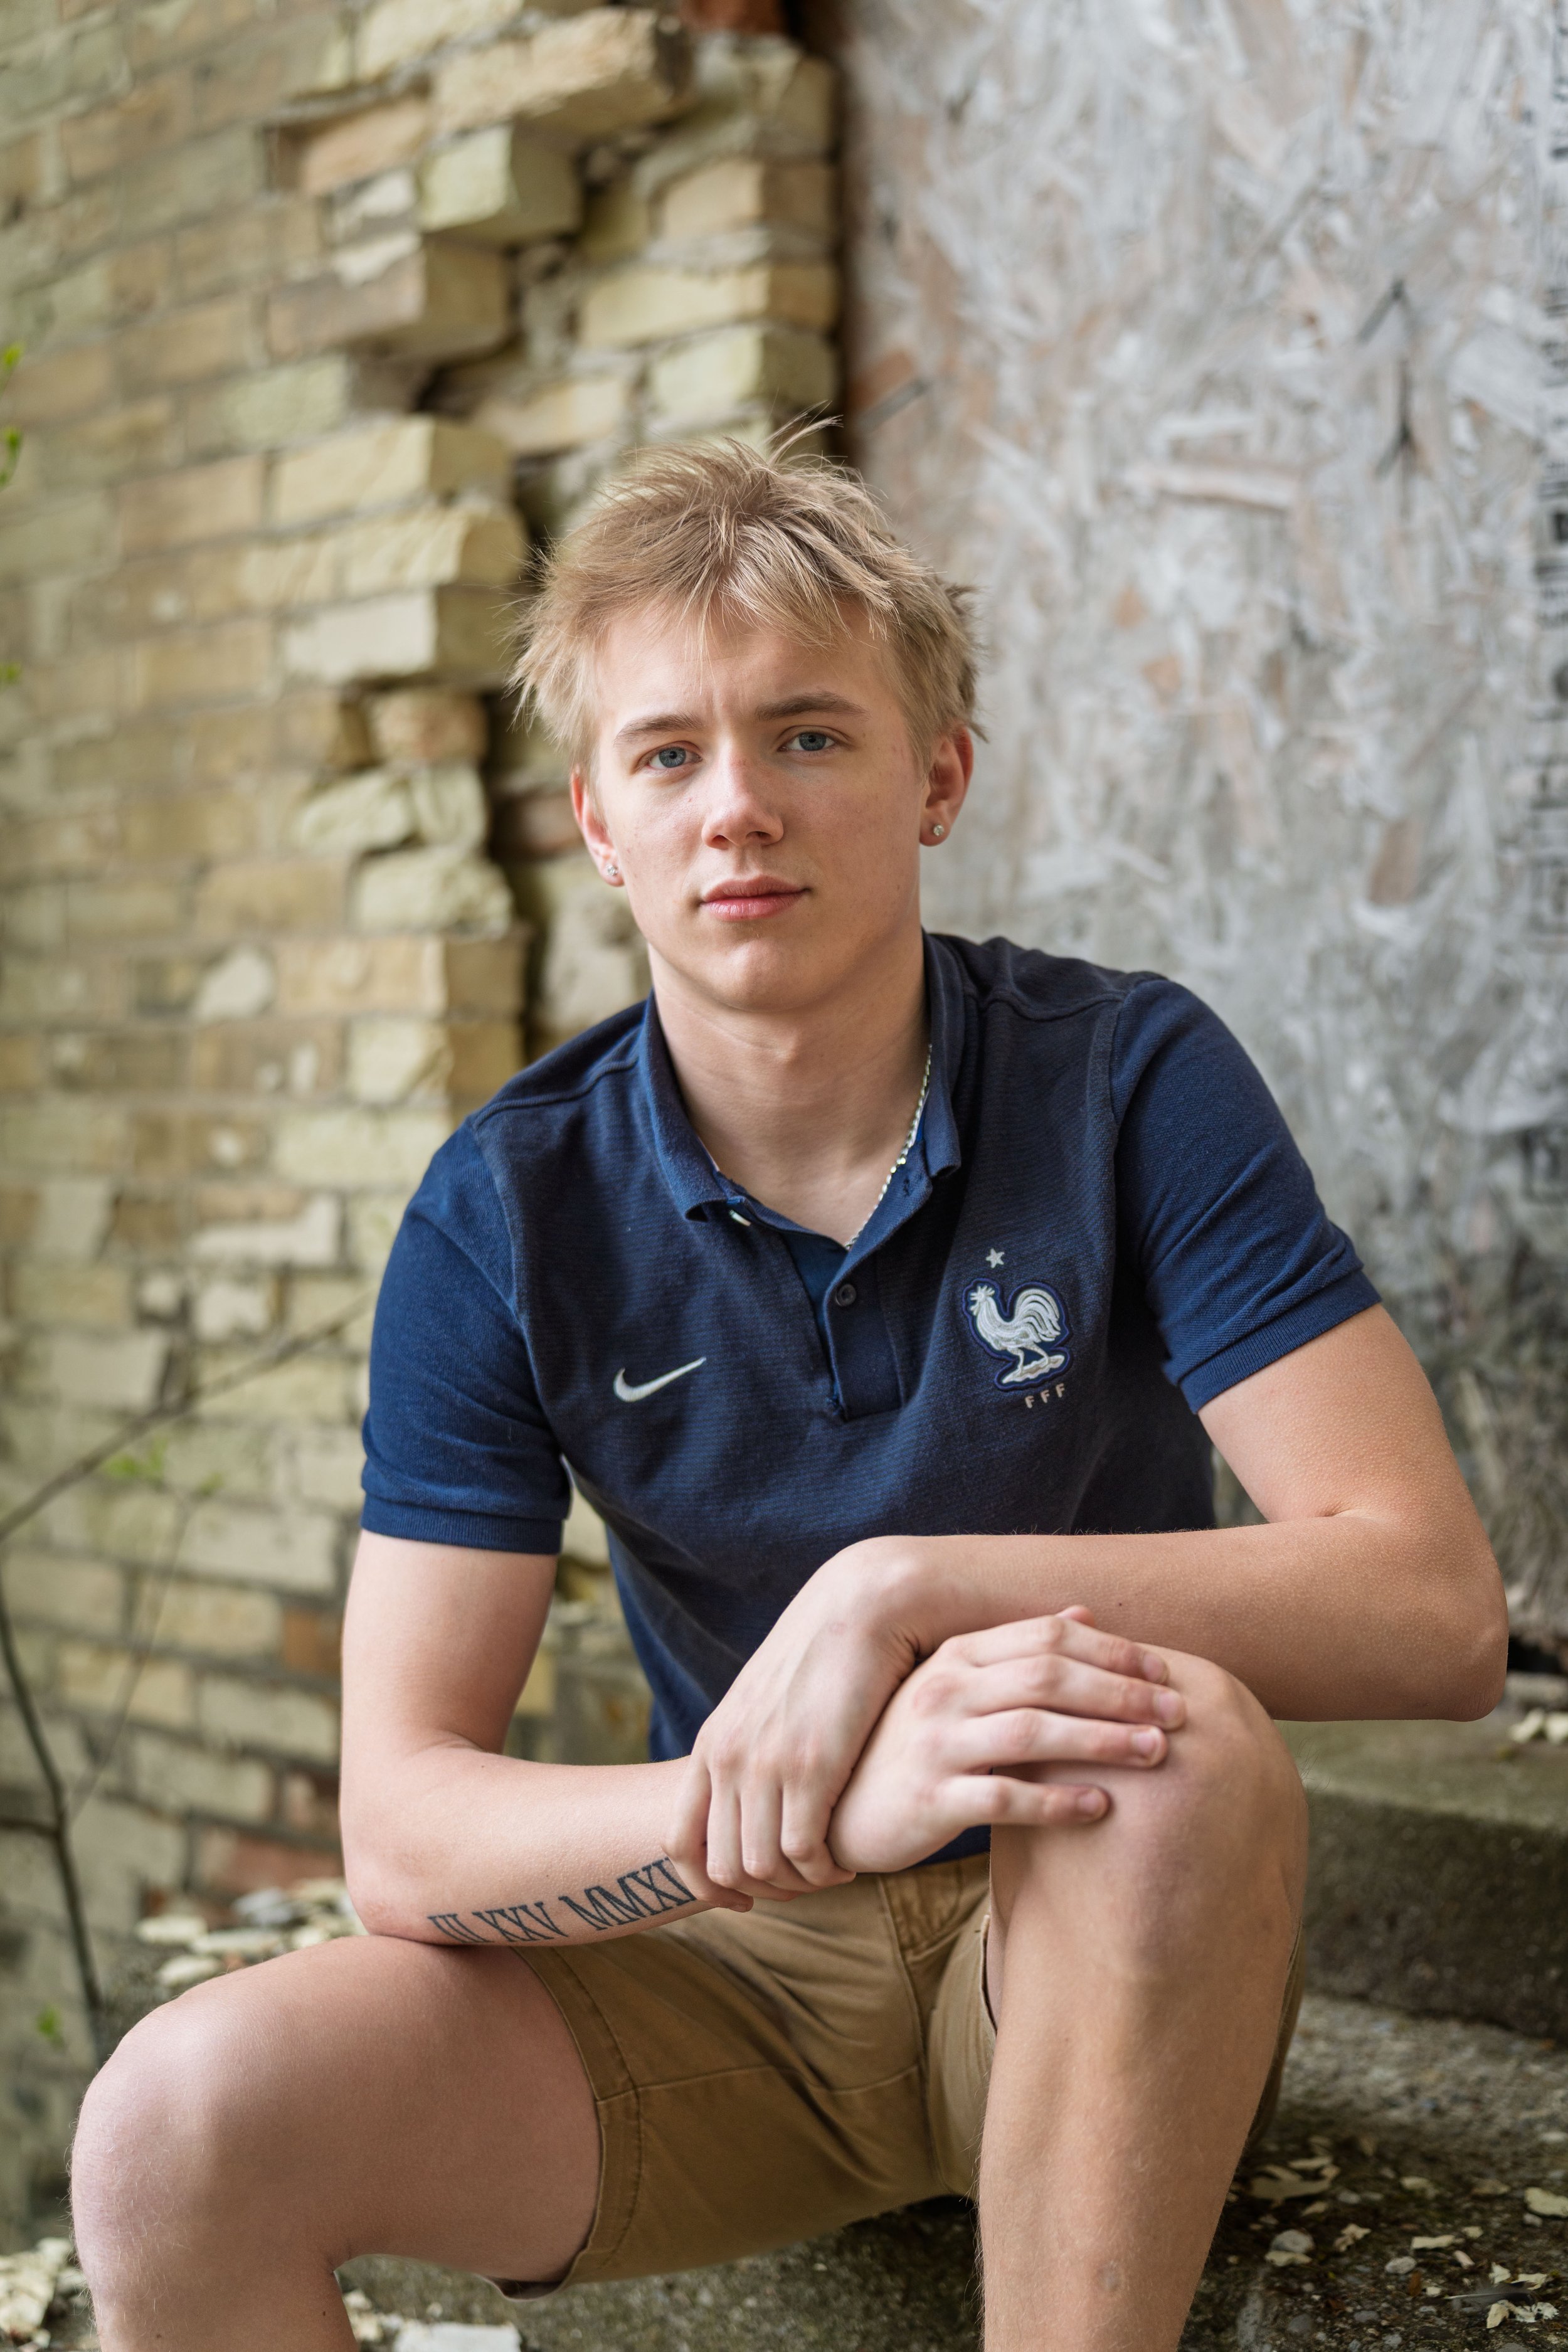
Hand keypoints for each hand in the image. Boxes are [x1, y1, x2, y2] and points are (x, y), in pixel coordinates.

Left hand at [666, 1539, 932, 1903]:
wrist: (863, 1607)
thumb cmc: (825, 1659)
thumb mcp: (767, 1704)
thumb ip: (750, 1748)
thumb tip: (750, 1799)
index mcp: (712, 1744)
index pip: (678, 1844)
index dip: (708, 1887)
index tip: (747, 1899)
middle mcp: (728, 1758)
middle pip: (722, 1866)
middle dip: (764, 1891)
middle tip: (804, 1883)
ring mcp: (765, 1763)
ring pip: (762, 1868)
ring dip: (799, 1884)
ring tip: (830, 1871)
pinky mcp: (811, 1766)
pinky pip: (804, 1854)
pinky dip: (826, 1871)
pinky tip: (849, 1859)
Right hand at [827, 1611, 1184, 1875]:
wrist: (841, 1809)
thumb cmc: (912, 1745)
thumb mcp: (958, 1687)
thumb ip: (1017, 1652)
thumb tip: (1085, 1613)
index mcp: (957, 1657)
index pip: (1046, 1638)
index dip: (1110, 1651)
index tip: (1164, 1668)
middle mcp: (945, 1691)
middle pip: (1049, 1679)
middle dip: (1121, 1693)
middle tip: (1178, 1711)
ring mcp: (935, 1744)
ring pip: (1033, 1731)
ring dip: (1103, 1740)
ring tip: (1158, 1753)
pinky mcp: (930, 1800)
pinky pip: (1004, 1796)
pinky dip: (1057, 1800)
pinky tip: (1101, 1806)